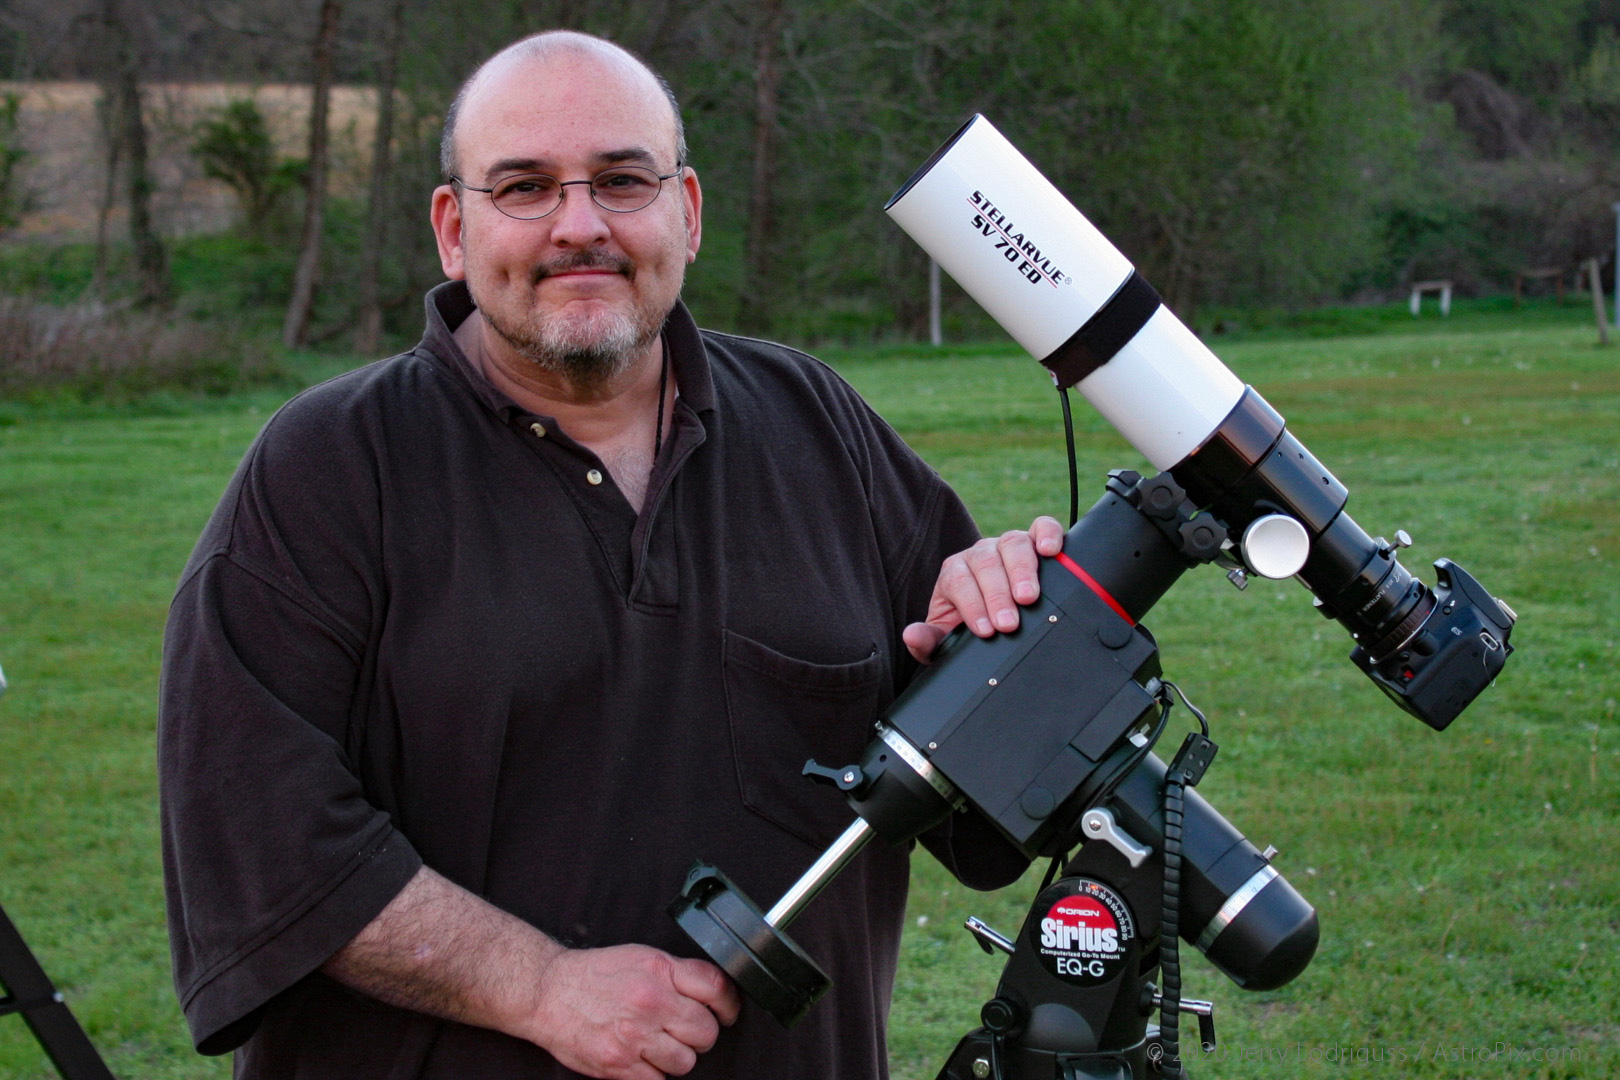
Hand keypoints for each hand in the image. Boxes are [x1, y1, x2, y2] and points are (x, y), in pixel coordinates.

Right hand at [526, 944, 741, 1079]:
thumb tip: (713, 993)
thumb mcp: (641, 958)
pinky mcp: (619, 1065)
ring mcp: (635, 1036)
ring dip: (676, 1057)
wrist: (548, 992)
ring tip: (657, 1043)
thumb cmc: (595, 976)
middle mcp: (651, 1002)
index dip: (728, 1005)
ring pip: (686, 1062)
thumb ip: (677, 974)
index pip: (716, 988)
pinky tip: (641, 1057)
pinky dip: (653, 1074)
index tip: (726, 1013)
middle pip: (706, 1032)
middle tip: (682, 1030)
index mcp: (660, 971)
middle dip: (699, 1034)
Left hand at [904, 515, 1064, 662]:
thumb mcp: (945, 638)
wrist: (991, 617)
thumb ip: (927, 640)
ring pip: (1012, 544)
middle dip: (997, 596)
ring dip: (1021, 571)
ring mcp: (1006, 545)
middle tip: (1008, 624)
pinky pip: (1042, 527)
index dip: (972, 605)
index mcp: (954, 574)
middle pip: (986, 563)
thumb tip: (912, 635)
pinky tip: (1050, 550)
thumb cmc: (968, 627)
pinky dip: (1048, 534)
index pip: (958, 582)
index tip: (985, 631)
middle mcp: (979, 554)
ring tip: (1029, 598)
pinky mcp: (1034, 541)